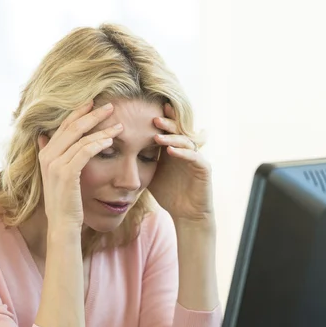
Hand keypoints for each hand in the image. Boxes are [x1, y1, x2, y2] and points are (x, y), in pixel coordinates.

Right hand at [37, 101, 122, 230]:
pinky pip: (85, 151)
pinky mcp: (66, 173)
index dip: (79, 112)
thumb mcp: (55, 176)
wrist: (63, 224)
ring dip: (102, 129)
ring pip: (81, 138)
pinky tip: (111, 140)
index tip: (94, 103)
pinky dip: (99, 143)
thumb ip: (51, 155)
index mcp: (45, 154)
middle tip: (110, 105)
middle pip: (72, 126)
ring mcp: (55, 164)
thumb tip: (43, 137)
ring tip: (118, 125)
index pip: (63, 126)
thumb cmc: (66, 202)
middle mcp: (48, 156)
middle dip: (93, 114)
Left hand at [148, 103, 212, 223]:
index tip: (145, 111)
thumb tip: (121, 152)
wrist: (187, 214)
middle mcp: (186, 150)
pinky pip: (193, 156)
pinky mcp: (204, 168)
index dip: (160, 121)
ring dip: (172, 138)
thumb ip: (142, 162)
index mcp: (174, 150)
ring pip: (185, 142)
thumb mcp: (151, 176)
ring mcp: (196, 158)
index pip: (168, 131)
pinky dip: (182, 153)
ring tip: (158, 137)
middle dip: (167, 124)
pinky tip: (171, 151)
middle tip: (154, 118)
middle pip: (178, 131)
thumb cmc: (169, 195)